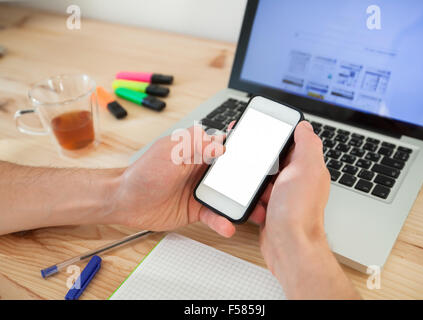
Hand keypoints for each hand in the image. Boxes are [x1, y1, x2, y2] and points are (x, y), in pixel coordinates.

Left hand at [107, 125, 264, 236]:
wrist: (126, 202)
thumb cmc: (144, 172)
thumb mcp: (169, 151)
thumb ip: (195, 144)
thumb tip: (221, 143)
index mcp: (199, 150)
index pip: (228, 144)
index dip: (246, 145)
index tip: (266, 149)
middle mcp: (204, 169)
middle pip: (236, 172)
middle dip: (253, 179)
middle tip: (269, 187)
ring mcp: (202, 190)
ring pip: (230, 195)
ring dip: (244, 203)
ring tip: (258, 211)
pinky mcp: (197, 209)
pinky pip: (215, 215)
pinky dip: (223, 221)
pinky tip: (228, 226)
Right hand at [256, 121, 357, 298]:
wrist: (288, 246)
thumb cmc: (299, 212)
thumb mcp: (306, 168)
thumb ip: (307, 144)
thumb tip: (304, 126)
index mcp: (307, 167)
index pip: (293, 142)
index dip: (278, 133)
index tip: (264, 127)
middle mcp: (296, 180)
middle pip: (274, 159)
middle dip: (261, 155)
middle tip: (247, 150)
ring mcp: (282, 195)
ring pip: (263, 177)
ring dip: (253, 176)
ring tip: (245, 173)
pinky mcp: (270, 208)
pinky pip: (256, 194)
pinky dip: (250, 194)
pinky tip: (247, 194)